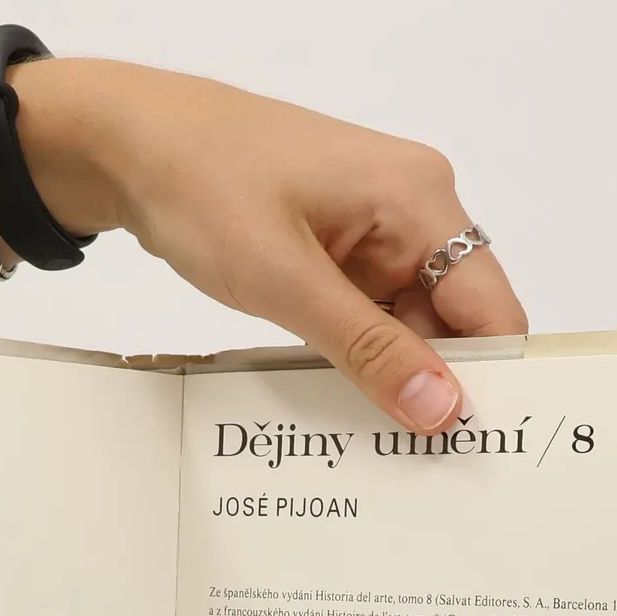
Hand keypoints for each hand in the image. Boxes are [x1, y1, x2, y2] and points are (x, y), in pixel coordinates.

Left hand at [16, 59, 528, 431]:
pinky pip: (368, 318)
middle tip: (417, 472)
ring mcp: (375, 231)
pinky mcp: (338, 250)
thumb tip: (441, 408)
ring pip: (409, 328)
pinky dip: (356, 360)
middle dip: (436, 390)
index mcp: (421, 198)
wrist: (125, 143)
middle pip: (455, 324)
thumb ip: (367, 348)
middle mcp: (413, 209)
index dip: (491, 381)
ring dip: (390, 380)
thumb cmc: (200, 184)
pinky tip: (340, 406)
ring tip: (372, 448)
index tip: (475, 453)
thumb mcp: (283, 278)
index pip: (492, 309)